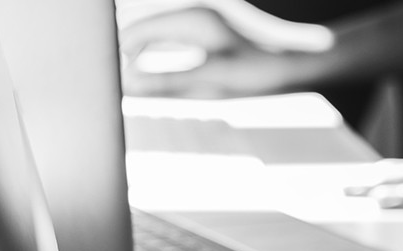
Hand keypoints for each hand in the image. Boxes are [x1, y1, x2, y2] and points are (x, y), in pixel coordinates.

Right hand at [118, 3, 328, 97]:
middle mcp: (195, 13)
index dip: (117, 55)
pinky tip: (152, 66)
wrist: (295, 64)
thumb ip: (166, 82)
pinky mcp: (209, 26)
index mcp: (193, 21)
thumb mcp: (210, 83)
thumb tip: (128, 85)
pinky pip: (171, 33)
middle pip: (144, 27)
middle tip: (111, 81)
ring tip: (128, 77)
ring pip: (157, 30)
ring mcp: (202, 17)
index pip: (138, 32)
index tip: (107, 80)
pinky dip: (158, 48)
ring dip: (141, 50)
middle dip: (125, 52)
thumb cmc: (257, 74)